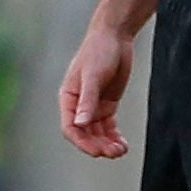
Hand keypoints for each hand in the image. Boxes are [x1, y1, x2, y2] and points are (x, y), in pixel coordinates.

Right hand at [59, 26, 134, 157]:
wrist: (114, 37)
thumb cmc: (98, 52)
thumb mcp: (92, 76)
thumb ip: (87, 100)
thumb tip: (80, 123)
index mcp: (68, 98)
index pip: (70, 128)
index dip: (82, 142)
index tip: (97, 151)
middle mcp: (78, 105)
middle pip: (84, 133)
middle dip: (97, 145)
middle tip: (114, 153)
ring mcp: (93, 106)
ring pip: (97, 132)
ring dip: (107, 143)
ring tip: (121, 151)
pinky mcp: (107, 104)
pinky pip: (108, 126)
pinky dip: (114, 136)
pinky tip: (122, 144)